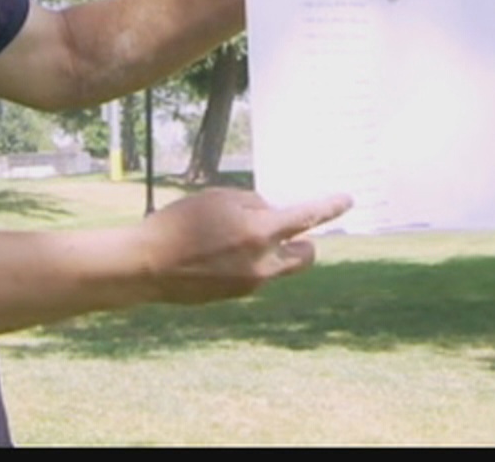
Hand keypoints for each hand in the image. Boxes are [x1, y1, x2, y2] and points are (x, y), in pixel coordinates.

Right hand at [138, 189, 350, 303]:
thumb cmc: (179, 224)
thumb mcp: (217, 198)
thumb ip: (252, 204)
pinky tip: (217, 251)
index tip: (348, 200)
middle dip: (304, 243)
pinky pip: (254, 274)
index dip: (329, 207)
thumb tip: (270, 214)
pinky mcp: (235, 296)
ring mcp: (250, 284)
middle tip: (289, 229)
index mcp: (259, 233)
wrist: (146, 266)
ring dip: (271, 251)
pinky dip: (248, 261)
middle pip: (304, 256)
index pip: (306, 218)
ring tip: (234, 236)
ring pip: (277, 266)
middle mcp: (262, 264)